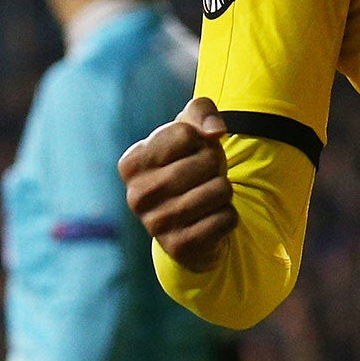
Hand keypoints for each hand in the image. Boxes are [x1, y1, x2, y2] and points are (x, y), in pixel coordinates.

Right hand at [120, 96, 235, 271]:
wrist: (191, 219)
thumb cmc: (188, 165)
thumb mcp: (190, 130)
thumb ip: (201, 111)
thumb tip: (215, 132)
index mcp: (131, 164)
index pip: (185, 134)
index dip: (201, 140)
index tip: (191, 153)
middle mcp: (136, 196)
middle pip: (207, 161)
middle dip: (216, 166)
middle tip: (203, 178)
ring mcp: (156, 225)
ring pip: (220, 190)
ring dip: (223, 191)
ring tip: (207, 197)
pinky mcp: (179, 248)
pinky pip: (226, 219)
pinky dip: (228, 216)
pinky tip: (210, 220)